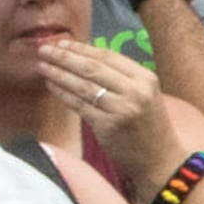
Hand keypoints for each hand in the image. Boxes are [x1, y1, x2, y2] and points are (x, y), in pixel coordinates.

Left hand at [29, 34, 167, 161]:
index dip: (81, 48)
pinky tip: (51, 86)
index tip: (60, 42)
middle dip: (64, 57)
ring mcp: (121, 109)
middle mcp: (135, 91)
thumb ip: (122, 78)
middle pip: (92, 68)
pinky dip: (62, 93)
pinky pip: (78, 105)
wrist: (161, 161)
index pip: (108, 56)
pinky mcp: (107, 126)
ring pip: (82, 85)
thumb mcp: (146, 96)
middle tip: (43, 50)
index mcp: (146, 79)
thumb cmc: (150, 128)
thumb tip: (84, 58)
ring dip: (58, 74)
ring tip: (41, 66)